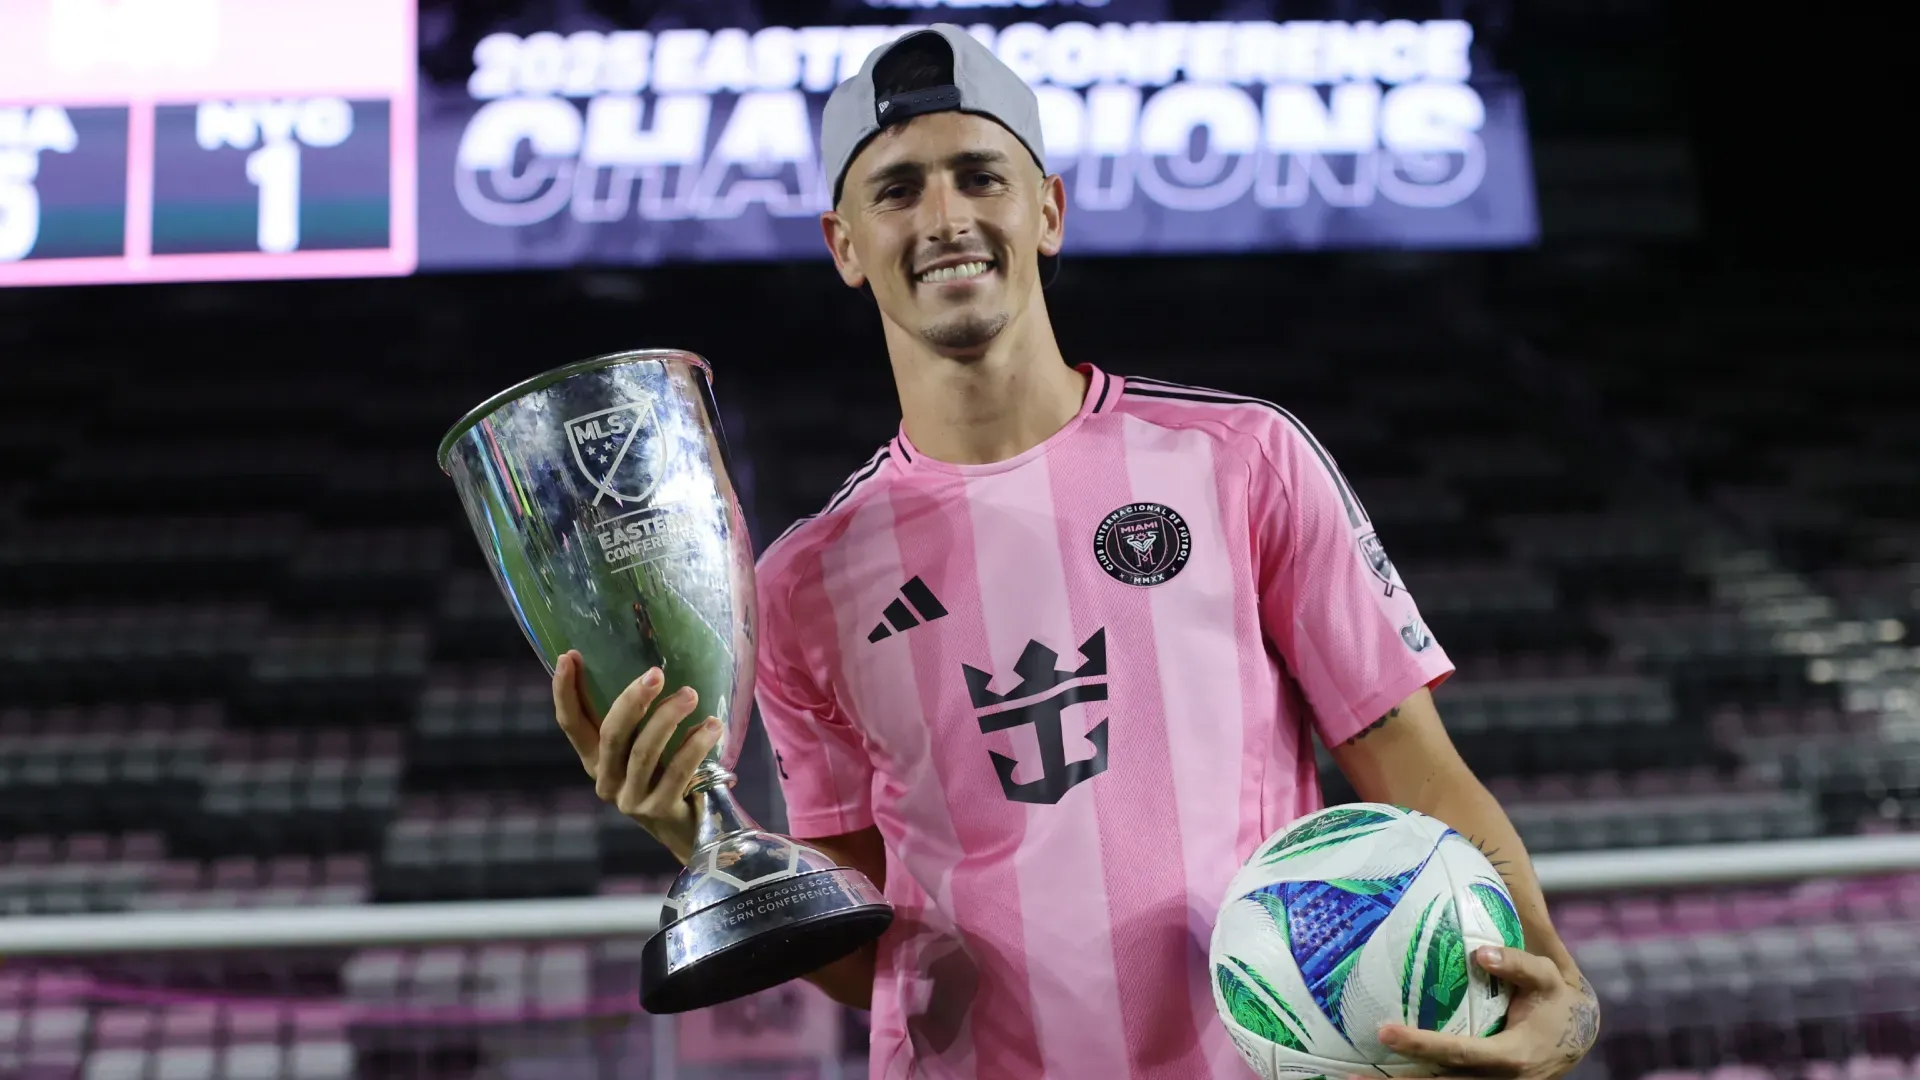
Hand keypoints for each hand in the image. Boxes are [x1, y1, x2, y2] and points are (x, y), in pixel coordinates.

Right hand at [551, 650, 722, 863]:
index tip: (569, 657)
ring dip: (668, 717)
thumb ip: (635, 721)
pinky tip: (712, 726)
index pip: (571, 725)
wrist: (690, 832)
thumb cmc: (666, 777)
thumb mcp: (642, 749)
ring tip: (691, 694)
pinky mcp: (659, 810)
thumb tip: (646, 667)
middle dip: (631, 700)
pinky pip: (677, 771)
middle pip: (611, 734)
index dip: (565, 692)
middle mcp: (606, 780)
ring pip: (644, 752)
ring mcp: (631, 799)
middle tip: (656, 673)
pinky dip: (694, 745)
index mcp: (595, 760)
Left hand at [1357, 946, 1599, 1078]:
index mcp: (1512, 1056)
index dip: (1422, 1045)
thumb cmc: (1555, 1001)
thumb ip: (1518, 964)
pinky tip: (1380, 1077)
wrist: (1577, 1037)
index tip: (1385, 1031)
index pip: (1459, 1053)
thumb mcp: (1547, 978)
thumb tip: (1481, 953)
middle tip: (1351, 1077)